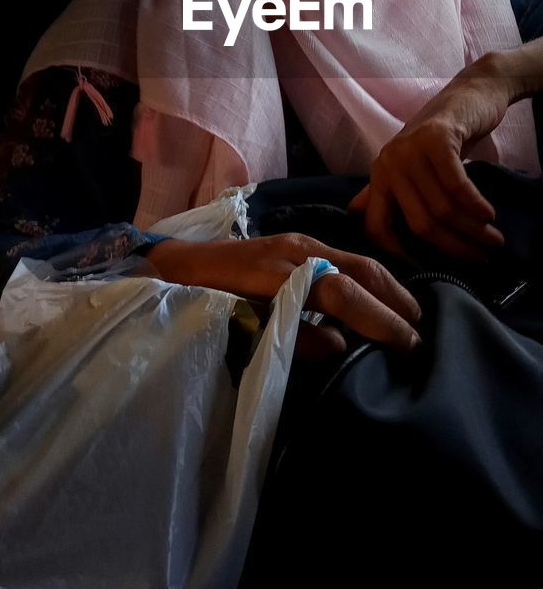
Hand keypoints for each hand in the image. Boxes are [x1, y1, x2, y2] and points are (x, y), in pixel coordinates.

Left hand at [149, 231, 421, 352]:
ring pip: (354, 259)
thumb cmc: (195, 301)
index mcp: (278, 270)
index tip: (408, 344)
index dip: (379, 319)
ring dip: (386, 287)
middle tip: (423, 331)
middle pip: (359, 267)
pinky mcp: (291, 245)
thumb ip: (288, 337)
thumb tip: (339, 345)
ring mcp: (294, 243)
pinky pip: (341, 258)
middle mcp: (294, 249)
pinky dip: (366, 278)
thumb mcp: (236, 327)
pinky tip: (376, 299)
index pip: (343, 292)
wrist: (166, 265)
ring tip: (408, 316)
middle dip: (395, 298)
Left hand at [348, 52, 515, 260]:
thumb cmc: (444, 136)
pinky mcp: (436, 138)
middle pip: (420, 224)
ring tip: (493, 241)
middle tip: (482, 257)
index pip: (376, 227)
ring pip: (442, 208)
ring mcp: (410, 150)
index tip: (427, 271)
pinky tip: (489, 215)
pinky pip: (456, 186)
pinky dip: (476, 205)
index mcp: (380, 175)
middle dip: (454, 247)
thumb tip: (357, 214)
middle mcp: (388, 163)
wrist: (471, 93)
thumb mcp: (413, 165)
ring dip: (472, 230)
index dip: (398, 255)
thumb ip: (389, 191)